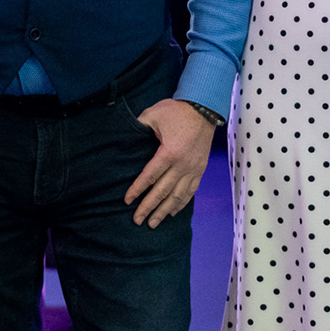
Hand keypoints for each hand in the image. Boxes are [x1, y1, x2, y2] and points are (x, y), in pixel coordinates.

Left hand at [124, 98, 216, 227]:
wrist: (205, 108)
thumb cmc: (177, 110)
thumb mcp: (153, 114)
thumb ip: (139, 127)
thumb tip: (124, 135)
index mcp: (169, 152)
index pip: (149, 177)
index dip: (137, 190)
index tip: (127, 201)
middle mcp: (182, 165)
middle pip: (162, 191)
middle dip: (148, 207)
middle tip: (137, 220)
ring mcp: (193, 168)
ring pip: (178, 196)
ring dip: (164, 210)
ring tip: (153, 223)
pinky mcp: (200, 169)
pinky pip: (191, 191)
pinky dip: (181, 203)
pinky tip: (172, 212)